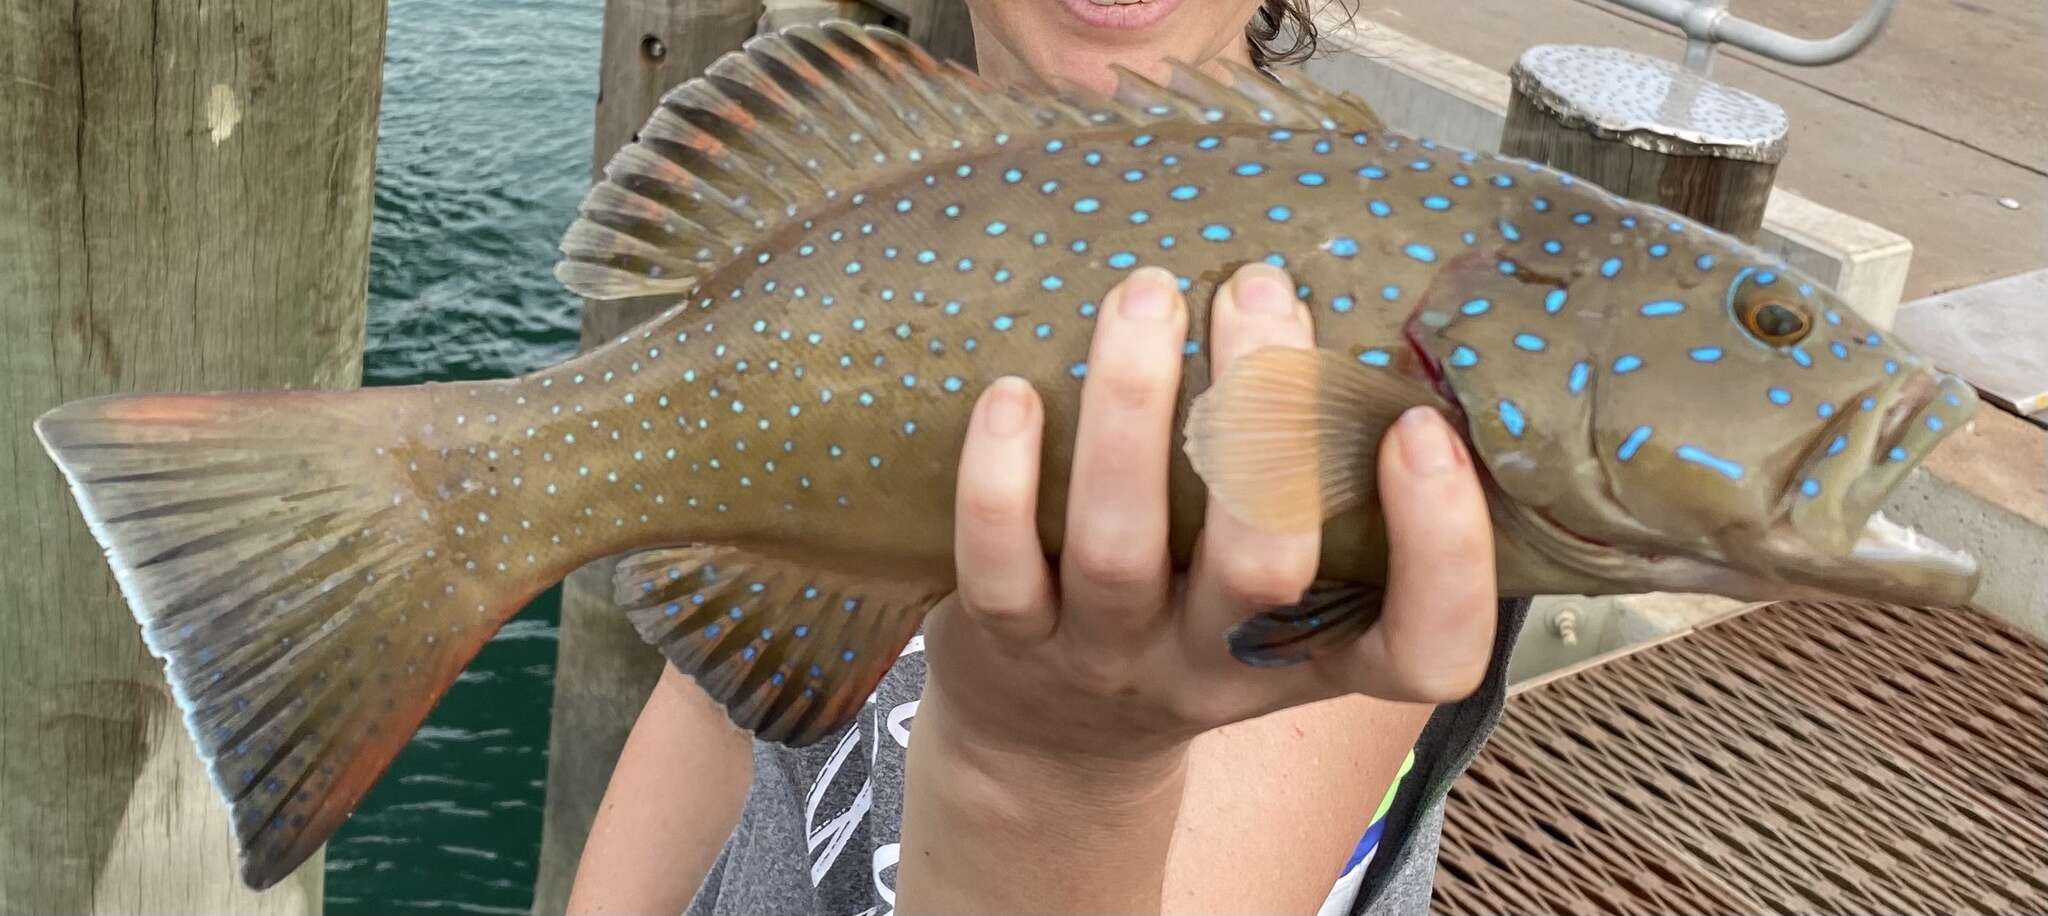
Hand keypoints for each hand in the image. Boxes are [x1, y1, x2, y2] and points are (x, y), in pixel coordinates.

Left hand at [925, 262, 1499, 765]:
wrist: (1044, 739)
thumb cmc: (1186, 613)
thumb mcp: (1274, 587)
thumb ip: (1316, 483)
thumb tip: (1363, 297)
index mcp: (1318, 654)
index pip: (1425, 649)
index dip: (1440, 552)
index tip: (1417, 428)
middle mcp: (1217, 663)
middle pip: (1259, 566)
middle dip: (1265, 418)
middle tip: (1259, 292)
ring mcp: (1108, 657)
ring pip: (1122, 548)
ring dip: (1133, 409)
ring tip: (1146, 295)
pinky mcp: (1007, 642)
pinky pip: (1000, 565)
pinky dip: (1001, 475)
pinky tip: (1012, 392)